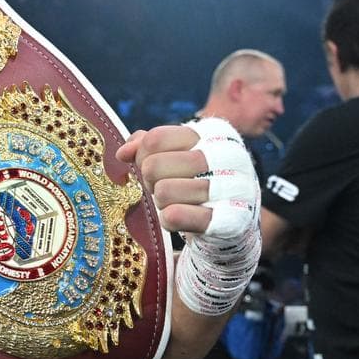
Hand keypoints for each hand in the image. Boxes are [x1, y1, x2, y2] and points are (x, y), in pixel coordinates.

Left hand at [121, 118, 260, 316]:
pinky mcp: (232, 220)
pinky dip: (169, 219)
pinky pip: (177, 216)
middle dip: (149, 181)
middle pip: (153, 165)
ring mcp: (235, 188)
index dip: (142, 156)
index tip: (151, 165)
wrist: (230, 225)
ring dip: (161, 203)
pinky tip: (177, 218)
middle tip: (163, 188)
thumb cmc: (194, 183)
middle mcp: (230, 155)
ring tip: (176, 203)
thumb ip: (146, 146)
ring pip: (163, 192)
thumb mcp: (173, 156)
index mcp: (215, 133)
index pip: (155, 139)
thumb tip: (124, 152)